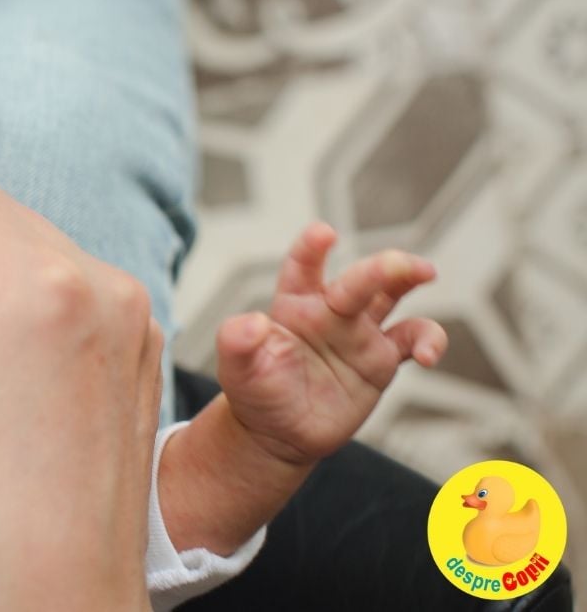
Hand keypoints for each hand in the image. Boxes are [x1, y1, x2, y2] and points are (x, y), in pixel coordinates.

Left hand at [217, 223, 447, 465]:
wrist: (278, 432)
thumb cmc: (255, 392)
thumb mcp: (237, 369)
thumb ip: (236, 341)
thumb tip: (251, 321)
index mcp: (293, 304)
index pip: (302, 268)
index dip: (311, 248)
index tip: (322, 234)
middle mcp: (329, 310)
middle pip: (358, 279)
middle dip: (380, 267)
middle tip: (400, 264)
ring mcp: (358, 331)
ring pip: (391, 294)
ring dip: (409, 278)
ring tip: (426, 273)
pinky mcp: (381, 359)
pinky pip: (413, 339)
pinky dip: (429, 340)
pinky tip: (429, 355)